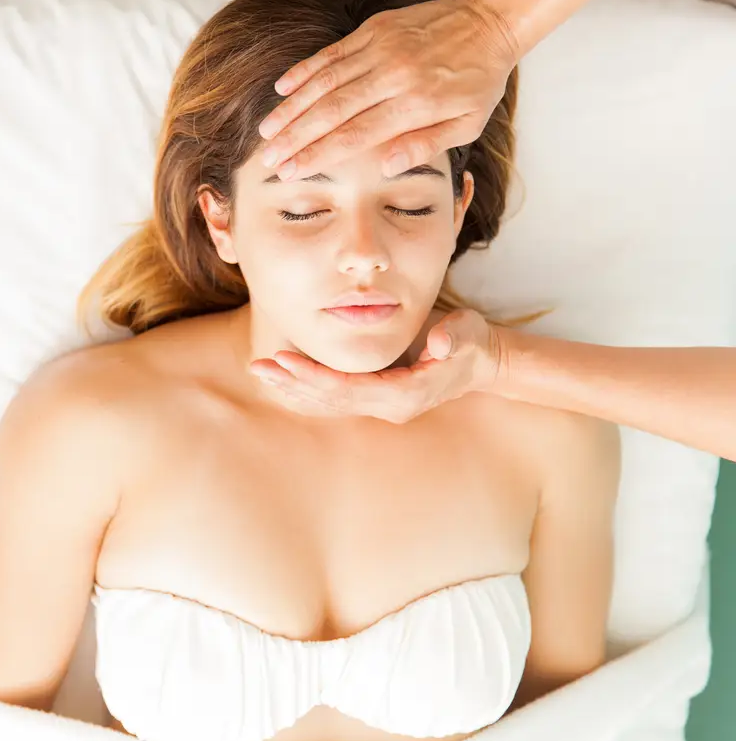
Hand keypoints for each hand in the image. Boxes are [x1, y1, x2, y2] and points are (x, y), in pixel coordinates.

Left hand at [249, 309, 506, 423]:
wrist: (482, 362)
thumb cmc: (474, 344)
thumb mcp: (471, 334)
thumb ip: (455, 338)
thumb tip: (440, 343)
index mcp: (404, 394)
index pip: (349, 389)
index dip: (315, 376)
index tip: (285, 360)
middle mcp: (388, 406)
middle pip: (332, 399)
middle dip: (294, 383)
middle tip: (258, 367)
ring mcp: (381, 404)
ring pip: (330, 401)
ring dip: (295, 386)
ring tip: (261, 371)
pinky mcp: (376, 395)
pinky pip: (336, 396)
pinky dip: (309, 387)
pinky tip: (285, 376)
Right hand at [257, 0, 518, 179]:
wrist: (489, 22)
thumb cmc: (478, 80)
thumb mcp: (467, 125)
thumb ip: (425, 146)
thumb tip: (385, 168)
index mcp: (415, 103)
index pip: (354, 136)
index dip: (317, 155)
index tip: (290, 172)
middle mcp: (393, 75)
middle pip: (331, 111)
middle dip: (294, 138)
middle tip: (268, 159)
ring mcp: (381, 48)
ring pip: (324, 82)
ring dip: (291, 109)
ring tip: (267, 132)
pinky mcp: (374, 29)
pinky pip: (332, 53)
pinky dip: (305, 70)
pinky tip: (282, 89)